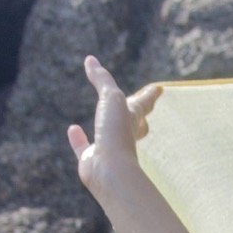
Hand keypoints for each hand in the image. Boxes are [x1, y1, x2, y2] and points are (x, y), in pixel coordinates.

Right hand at [66, 55, 162, 195]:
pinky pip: (83, 148)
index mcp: (133, 120)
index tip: (160, 89)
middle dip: (140, 115)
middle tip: (144, 110)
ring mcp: (108, 150)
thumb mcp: (111, 99)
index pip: (144, 103)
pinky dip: (78, 139)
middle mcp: (123, 135)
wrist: (111, 172)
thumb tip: (90, 60)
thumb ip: (102, 79)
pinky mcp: (91, 161)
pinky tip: (73, 129)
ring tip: (103, 122)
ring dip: (107, 127)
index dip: (150, 94)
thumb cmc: (117, 134)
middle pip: (135, 123)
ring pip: (110, 137)